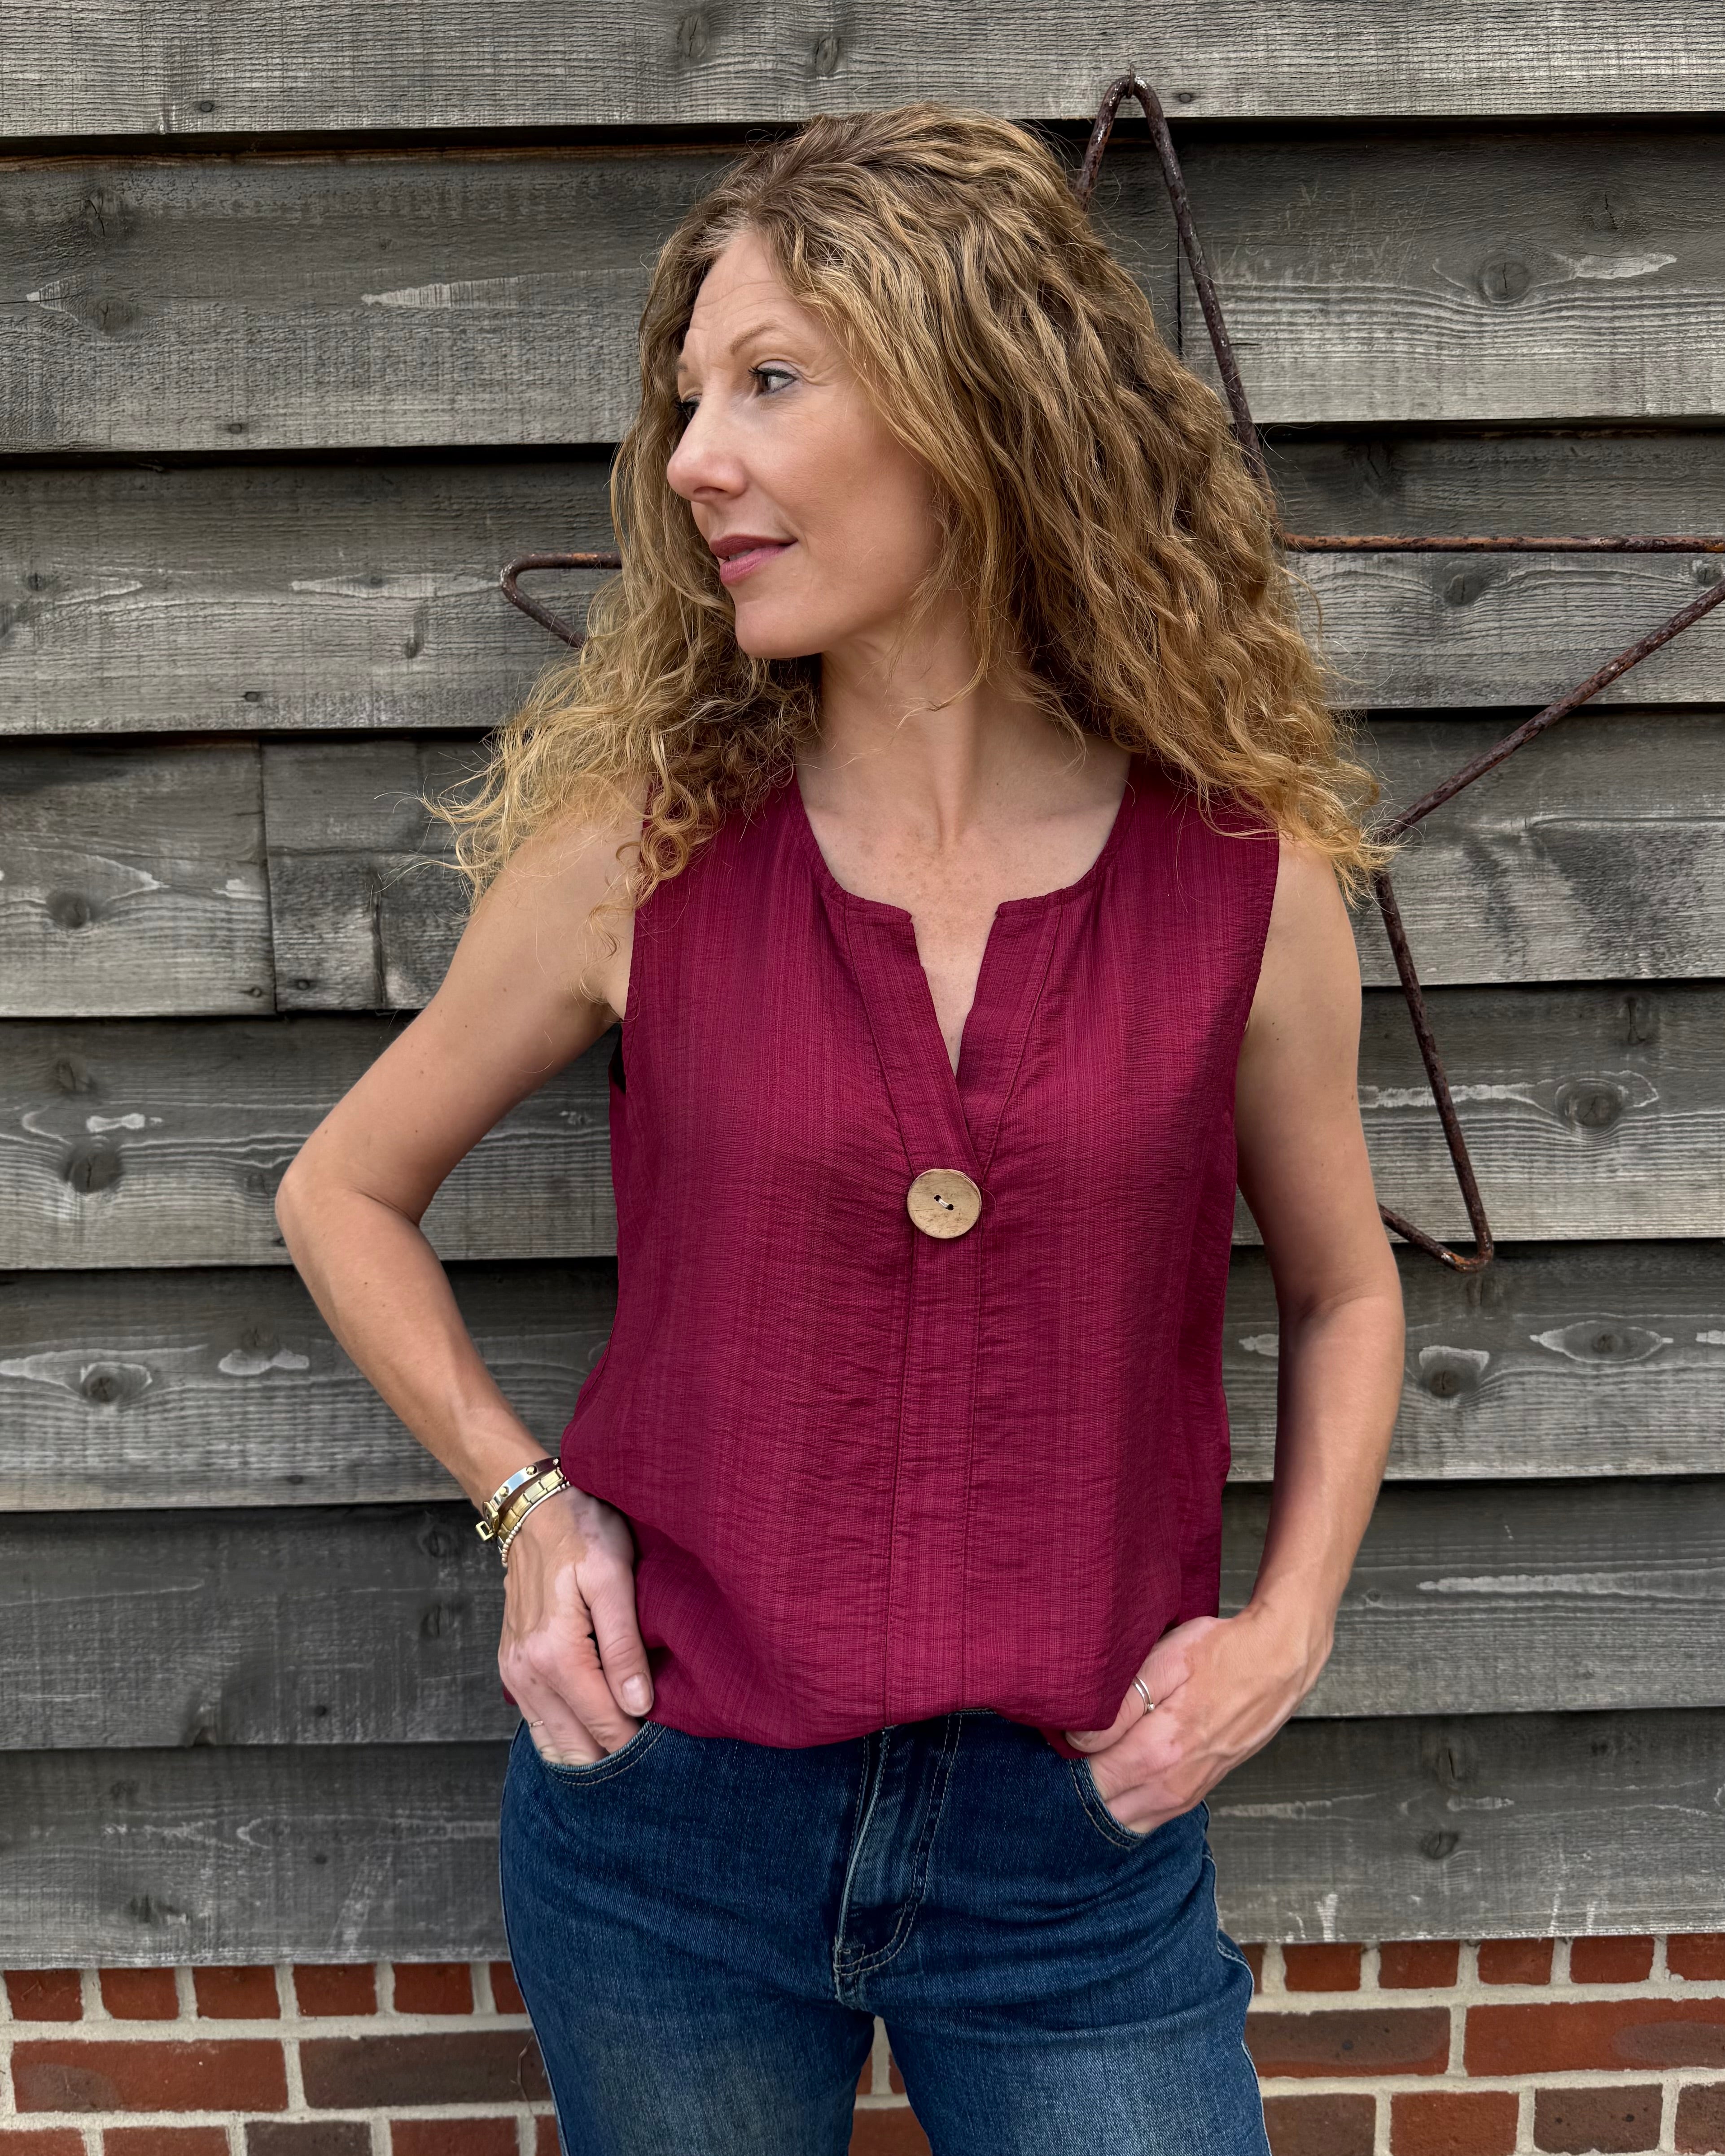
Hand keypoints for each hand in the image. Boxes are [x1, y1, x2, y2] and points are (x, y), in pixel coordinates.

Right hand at [497, 1482, 653, 1765]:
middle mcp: (527, 1673)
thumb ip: (624, 1646)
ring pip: (553, 1742)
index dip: (638, 1743)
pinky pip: (537, 1721)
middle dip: (613, 1757)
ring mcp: (514, 1673)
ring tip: (628, 1745)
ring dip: (588, 1752)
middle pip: (575, 1747)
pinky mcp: (511, 1667)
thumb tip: (639, 1705)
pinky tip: (594, 1728)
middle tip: (653, 1755)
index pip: (604, 1725)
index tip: (668, 1750)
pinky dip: (565, 1734)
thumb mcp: (613, 1578)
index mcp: (555, 1655)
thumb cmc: (582, 1533)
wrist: (533, 1509)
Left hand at [1062, 1604, 1328, 1835]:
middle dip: (1081, 1789)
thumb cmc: (1222, 1653)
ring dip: (1105, 1803)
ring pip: (1131, 1819)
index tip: (1060, 1739)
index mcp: (1161, 1748)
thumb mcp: (1166, 1660)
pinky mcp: (1203, 1788)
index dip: (1069, 1761)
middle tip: (1065, 1761)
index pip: (1093, 1776)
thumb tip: (1080, 1739)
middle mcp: (1175, 1782)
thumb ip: (1121, 1705)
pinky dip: (1131, 1809)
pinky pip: (1156, 1816)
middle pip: (1108, 1806)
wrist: (1279, 1662)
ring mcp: (1191, 1790)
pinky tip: (1119, 1786)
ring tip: (1088, 1772)